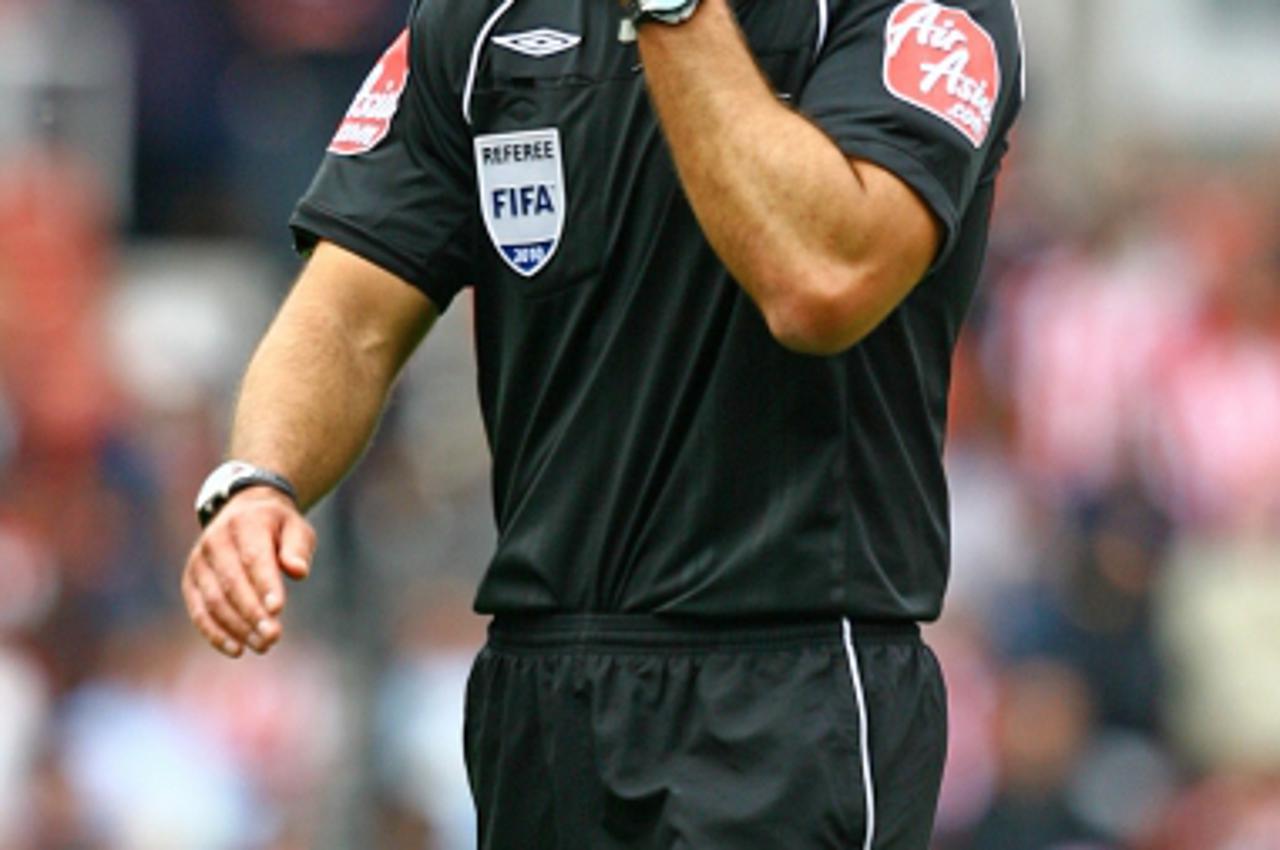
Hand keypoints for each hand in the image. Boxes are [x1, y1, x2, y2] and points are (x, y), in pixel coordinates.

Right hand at [181, 487, 315, 657]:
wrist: (243, 512)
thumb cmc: (277, 527)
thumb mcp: (295, 527)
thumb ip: (297, 548)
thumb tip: (299, 571)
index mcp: (244, 523)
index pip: (253, 558)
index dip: (265, 584)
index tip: (278, 609)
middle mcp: (215, 541)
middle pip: (231, 583)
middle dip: (252, 614)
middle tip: (274, 637)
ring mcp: (198, 562)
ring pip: (214, 601)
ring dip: (238, 628)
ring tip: (264, 645)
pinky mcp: (190, 581)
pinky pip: (199, 612)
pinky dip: (216, 634)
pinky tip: (237, 649)